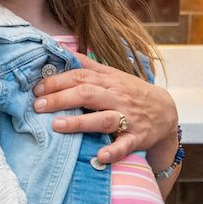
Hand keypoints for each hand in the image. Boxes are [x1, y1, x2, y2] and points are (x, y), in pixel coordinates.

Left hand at [33, 56, 177, 164]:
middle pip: (87, 94)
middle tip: (37, 106)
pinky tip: (99, 156)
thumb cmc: (130, 92)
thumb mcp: (112, 74)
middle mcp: (117, 97)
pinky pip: (125, 145)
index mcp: (108, 81)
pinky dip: (113, 151)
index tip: (37, 88)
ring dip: (79, 122)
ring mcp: (128, 117)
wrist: (166, 111)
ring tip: (56, 125)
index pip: (80, 76)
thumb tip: (59, 47)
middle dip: (61, 99)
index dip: (57, 81)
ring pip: (103, 118)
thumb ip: (87, 63)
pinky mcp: (137, 137)